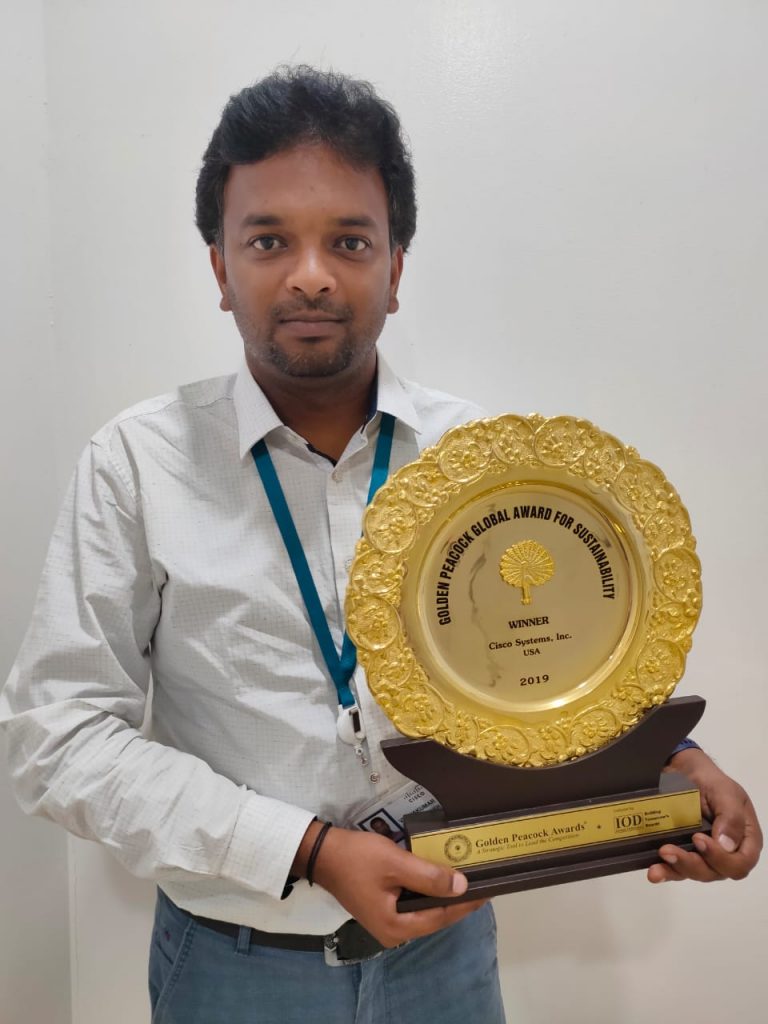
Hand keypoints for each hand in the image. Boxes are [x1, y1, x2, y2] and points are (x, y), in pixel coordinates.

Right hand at [308, 825, 485, 946]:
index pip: (441, 917)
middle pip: (434, 917)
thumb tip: (462, 887)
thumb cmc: (357, 859)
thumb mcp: (396, 864)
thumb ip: (429, 877)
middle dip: (458, 900)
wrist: (322, 853)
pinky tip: (439, 876)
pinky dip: (428, 890)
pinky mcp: (382, 907)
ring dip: (443, 894)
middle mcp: (392, 931)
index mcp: (396, 927)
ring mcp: (386, 920)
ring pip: (424, 910)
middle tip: (482, 882)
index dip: (466, 904)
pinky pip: (413, 902)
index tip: (489, 890)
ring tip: (467, 879)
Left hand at [648, 747, 762, 882]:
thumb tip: (727, 845)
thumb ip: (731, 817)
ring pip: (694, 872)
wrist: (682, 771)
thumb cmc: (710, 781)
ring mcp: (703, 855)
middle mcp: (726, 852)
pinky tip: (654, 872)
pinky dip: (665, 872)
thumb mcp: (725, 792)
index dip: (722, 859)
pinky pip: (676, 869)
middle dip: (692, 863)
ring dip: (676, 868)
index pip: (740, 863)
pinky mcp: (683, 853)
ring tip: (661, 855)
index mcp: (745, 839)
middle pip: (715, 872)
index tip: (699, 839)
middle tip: (669, 849)